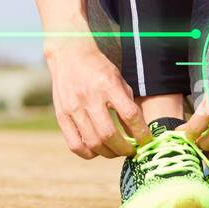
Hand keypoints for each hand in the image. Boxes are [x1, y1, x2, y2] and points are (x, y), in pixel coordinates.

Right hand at [45, 39, 150, 158]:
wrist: (70, 54)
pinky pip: (75, 144)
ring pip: (93, 143)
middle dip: (125, 149)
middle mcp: (89, 97)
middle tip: (131, 150)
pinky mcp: (61, 115)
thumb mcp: (118, 79)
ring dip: (109, 153)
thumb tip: (137, 134)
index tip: (147, 141)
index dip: (141, 132)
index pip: (130, 115)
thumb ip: (128, 104)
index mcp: (108, 85)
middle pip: (109, 134)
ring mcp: (73, 108)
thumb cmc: (99, 68)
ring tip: (116, 151)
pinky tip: (96, 150)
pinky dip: (88, 153)